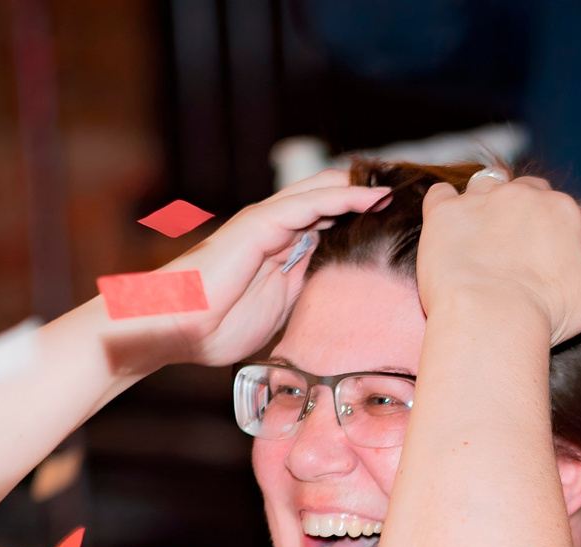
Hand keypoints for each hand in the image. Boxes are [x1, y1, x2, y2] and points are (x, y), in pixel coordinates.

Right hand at [108, 169, 391, 369]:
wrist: (176, 326)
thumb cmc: (216, 326)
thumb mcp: (277, 307)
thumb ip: (300, 285)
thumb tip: (328, 280)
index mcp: (280, 247)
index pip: (327, 220)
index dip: (359, 215)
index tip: (394, 219)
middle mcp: (274, 228)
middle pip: (328, 199)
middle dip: (365, 195)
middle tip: (404, 193)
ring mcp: (266, 222)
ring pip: (322, 193)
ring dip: (361, 190)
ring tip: (396, 186)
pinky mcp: (259, 224)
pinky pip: (308, 204)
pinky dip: (341, 198)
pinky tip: (369, 197)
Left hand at [414, 170, 580, 346]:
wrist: (491, 319)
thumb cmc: (546, 315)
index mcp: (563, 211)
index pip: (565, 210)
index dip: (560, 233)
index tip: (549, 257)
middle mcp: (524, 195)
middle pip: (527, 189)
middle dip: (525, 209)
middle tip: (514, 244)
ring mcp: (481, 199)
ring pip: (486, 183)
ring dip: (486, 199)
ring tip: (479, 231)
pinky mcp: (444, 212)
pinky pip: (441, 194)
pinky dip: (444, 205)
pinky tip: (447, 226)